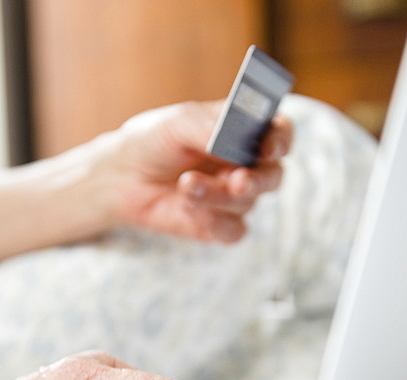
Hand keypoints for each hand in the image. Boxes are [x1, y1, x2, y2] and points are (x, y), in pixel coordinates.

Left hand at [106, 101, 292, 242]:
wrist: (124, 177)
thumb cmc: (155, 141)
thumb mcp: (177, 123)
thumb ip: (208, 126)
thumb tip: (230, 139)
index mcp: (245, 130)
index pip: (280, 132)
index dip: (281, 140)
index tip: (270, 147)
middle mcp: (248, 164)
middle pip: (273, 175)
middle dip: (256, 180)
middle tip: (238, 181)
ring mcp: (236, 196)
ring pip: (248, 202)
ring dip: (218, 195)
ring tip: (185, 184)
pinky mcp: (220, 224)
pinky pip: (234, 230)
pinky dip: (212, 220)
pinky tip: (186, 205)